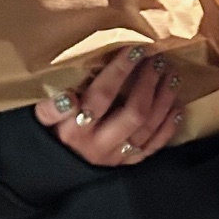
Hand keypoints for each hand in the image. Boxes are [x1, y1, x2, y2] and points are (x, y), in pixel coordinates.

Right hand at [35, 46, 184, 166]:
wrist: (50, 169)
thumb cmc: (48, 133)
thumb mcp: (41, 119)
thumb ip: (50, 108)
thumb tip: (67, 96)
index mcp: (75, 130)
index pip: (101, 96)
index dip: (120, 71)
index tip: (135, 49)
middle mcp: (98, 145)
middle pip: (133, 113)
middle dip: (149, 83)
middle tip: (158, 59)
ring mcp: (115, 157)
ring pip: (148, 128)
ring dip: (164, 100)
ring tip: (172, 76)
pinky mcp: (126, 165)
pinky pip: (153, 147)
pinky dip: (168, 127)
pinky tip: (177, 108)